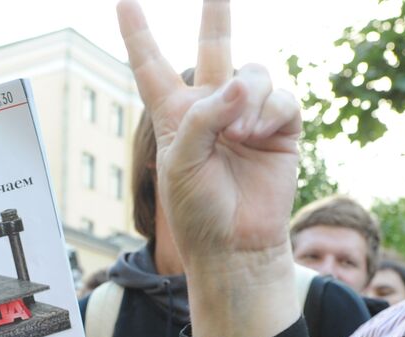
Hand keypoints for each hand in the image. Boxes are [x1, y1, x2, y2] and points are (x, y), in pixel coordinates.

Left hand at [117, 0, 297, 262]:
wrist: (235, 244)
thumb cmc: (198, 210)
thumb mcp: (181, 163)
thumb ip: (204, 118)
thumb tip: (244, 84)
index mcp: (174, 116)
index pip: (151, 66)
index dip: (138, 34)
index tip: (123, 1)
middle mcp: (212, 108)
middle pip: (213, 47)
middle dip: (216, 14)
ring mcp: (248, 115)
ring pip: (254, 72)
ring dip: (248, 99)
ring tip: (240, 136)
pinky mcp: (281, 127)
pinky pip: (281, 98)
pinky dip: (269, 114)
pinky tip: (257, 137)